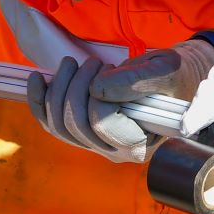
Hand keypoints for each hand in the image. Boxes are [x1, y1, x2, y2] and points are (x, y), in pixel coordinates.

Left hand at [25, 40, 213, 163]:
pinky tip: (37, 78)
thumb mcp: (165, 71)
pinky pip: (49, 122)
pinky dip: (38, 100)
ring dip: (57, 89)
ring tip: (72, 64)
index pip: (101, 123)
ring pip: (58, 125)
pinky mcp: (82, 131)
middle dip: (74, 87)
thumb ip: (136, 81)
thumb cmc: (176, 75)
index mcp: (139, 143)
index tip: (110, 70)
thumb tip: (98, 89)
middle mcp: (114, 151)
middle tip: (91, 62)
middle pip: (75, 126)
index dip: (97, 93)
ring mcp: (95, 143)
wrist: (173, 77)